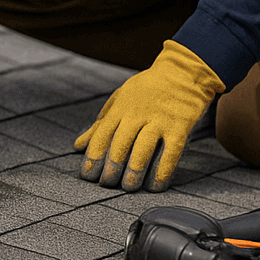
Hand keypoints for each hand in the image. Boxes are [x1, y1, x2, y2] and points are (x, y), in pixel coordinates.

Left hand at [75, 40, 223, 191]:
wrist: (182, 73)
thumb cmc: (146, 89)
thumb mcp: (119, 99)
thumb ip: (99, 124)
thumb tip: (78, 145)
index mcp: (120, 108)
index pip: (102, 135)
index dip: (93, 157)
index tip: (87, 175)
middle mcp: (137, 115)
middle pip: (120, 146)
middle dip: (111, 168)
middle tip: (106, 184)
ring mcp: (159, 121)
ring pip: (143, 151)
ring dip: (134, 172)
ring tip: (128, 187)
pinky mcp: (179, 128)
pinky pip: (170, 154)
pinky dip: (162, 172)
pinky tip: (155, 186)